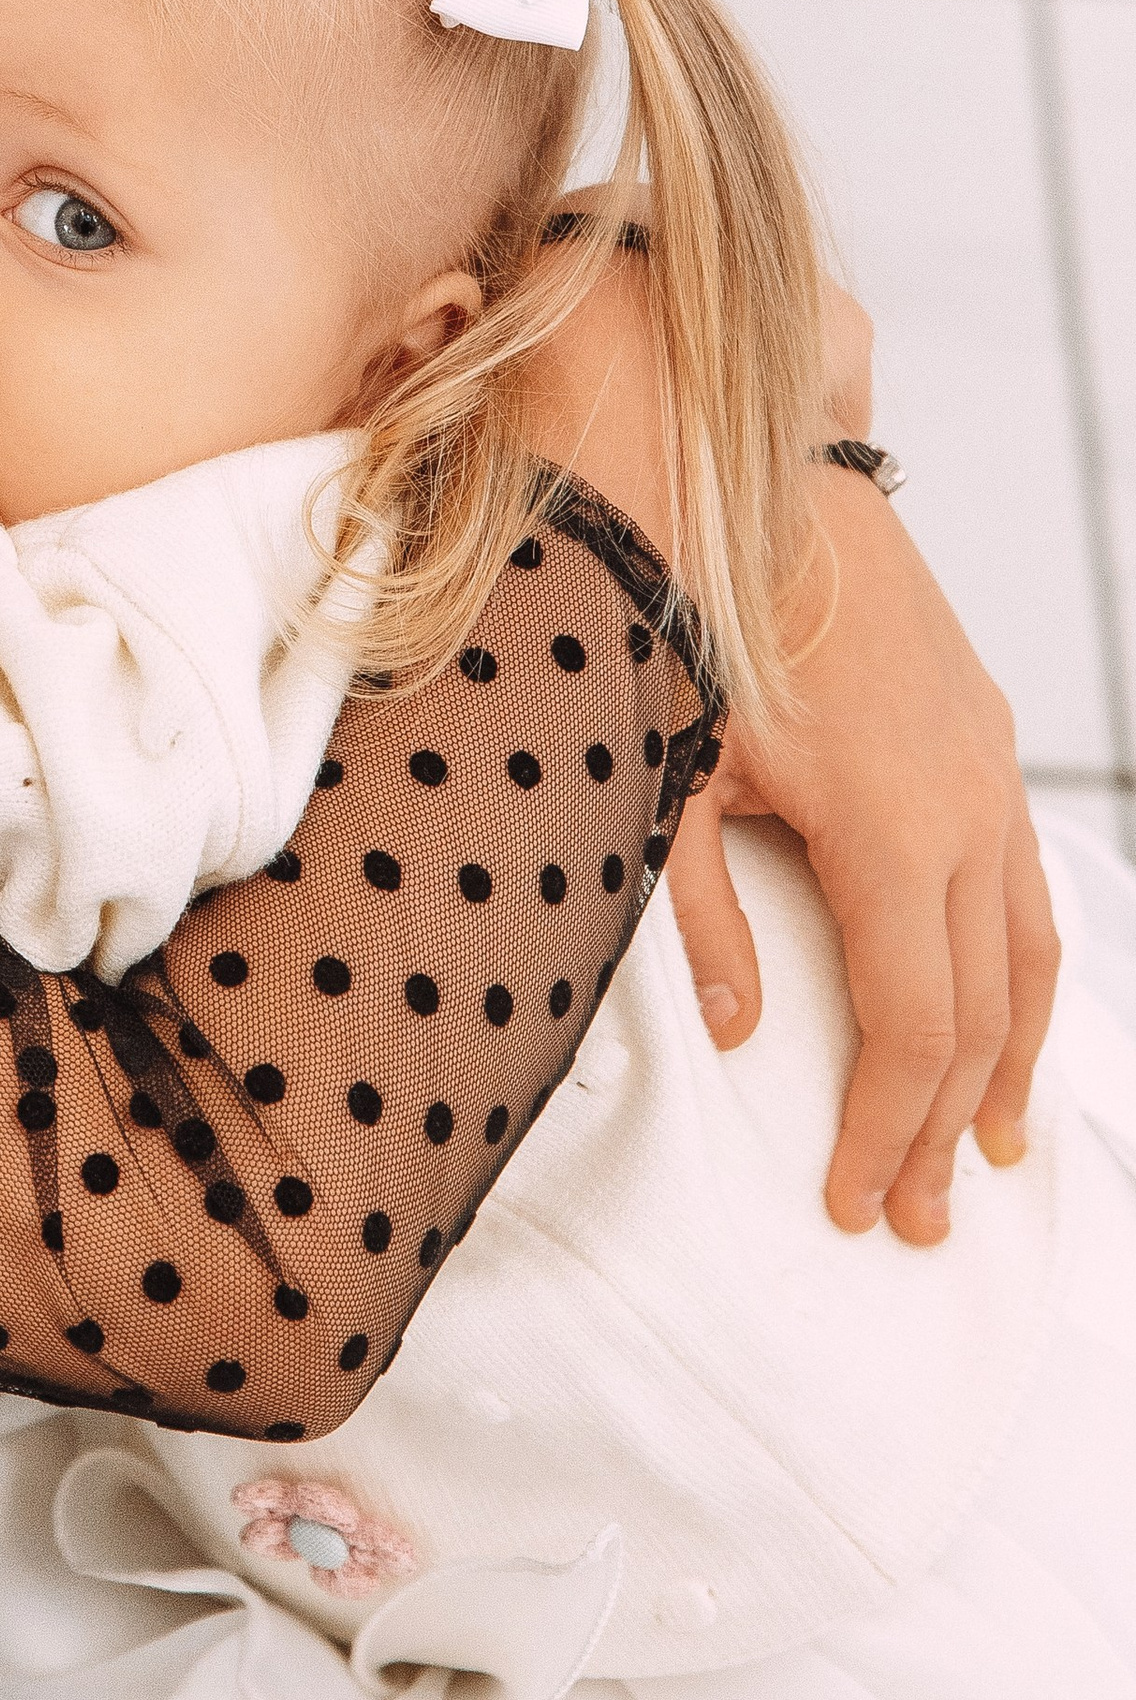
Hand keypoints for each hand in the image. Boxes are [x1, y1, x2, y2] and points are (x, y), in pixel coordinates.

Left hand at [663, 467, 1055, 1244]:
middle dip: (948, 1127)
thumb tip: (742, 1036)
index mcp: (889, 827)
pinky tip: (1006, 1018)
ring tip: (993, 1152)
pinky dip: (1023, 973)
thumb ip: (704, 914)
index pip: (913, 1027)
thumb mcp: (670, 771)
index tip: (858, 1203)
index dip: (889, 1128)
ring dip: (1013, 1064)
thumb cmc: (697, 617)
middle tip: (919, 1219)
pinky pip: (1027, 887)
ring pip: (1029, 954)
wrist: (767, 481)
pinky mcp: (989, 742)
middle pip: (981, 1013)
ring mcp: (991, 772)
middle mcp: (967, 808)